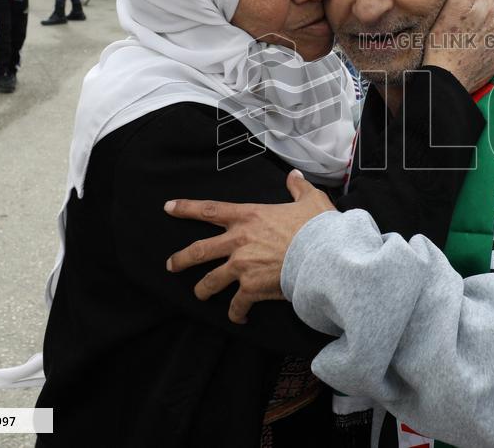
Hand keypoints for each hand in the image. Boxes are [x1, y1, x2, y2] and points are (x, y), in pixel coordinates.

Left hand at [164, 170, 334, 322]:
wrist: (325, 256)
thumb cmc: (317, 227)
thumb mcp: (310, 200)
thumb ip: (298, 188)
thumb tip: (295, 176)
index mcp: (249, 216)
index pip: (210, 210)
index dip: (186, 208)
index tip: (169, 207)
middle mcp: (238, 241)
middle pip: (199, 250)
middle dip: (181, 259)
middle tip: (171, 265)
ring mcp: (242, 266)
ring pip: (210, 281)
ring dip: (202, 290)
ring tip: (199, 295)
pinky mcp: (251, 288)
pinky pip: (236, 304)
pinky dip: (236, 313)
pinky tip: (239, 317)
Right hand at [422, 0, 493, 91]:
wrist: (447, 83)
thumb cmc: (443, 45)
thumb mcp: (453, 6)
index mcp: (485, 7)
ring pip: (488, 19)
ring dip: (477, 17)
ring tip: (456, 24)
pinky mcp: (491, 58)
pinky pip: (487, 41)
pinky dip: (477, 38)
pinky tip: (462, 42)